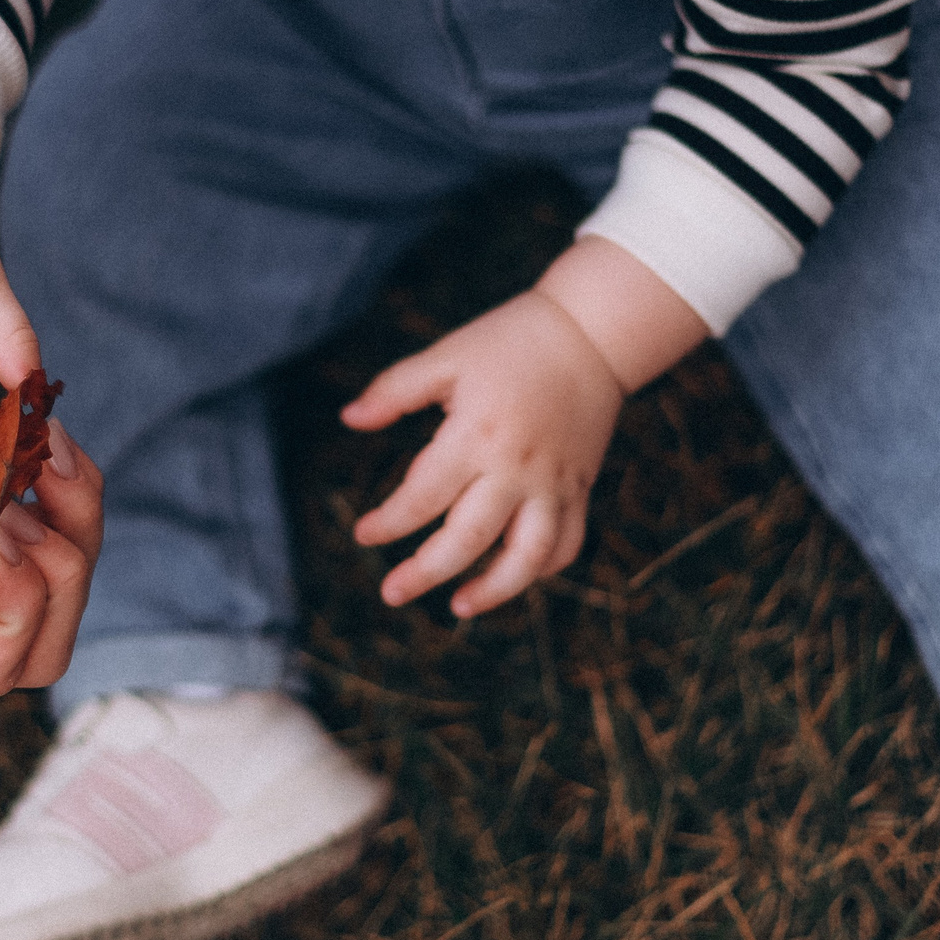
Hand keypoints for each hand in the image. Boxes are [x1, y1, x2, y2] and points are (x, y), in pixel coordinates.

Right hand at [0, 262, 101, 695]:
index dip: (14, 609)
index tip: (0, 527)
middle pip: (34, 643)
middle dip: (61, 572)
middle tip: (41, 486)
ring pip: (50, 585)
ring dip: (71, 523)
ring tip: (51, 451)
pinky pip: (38, 527)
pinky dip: (57, 490)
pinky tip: (46, 441)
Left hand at [341, 236, 706, 617]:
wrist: (591, 332)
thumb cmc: (509, 341)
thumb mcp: (447, 357)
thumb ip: (394, 390)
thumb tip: (349, 419)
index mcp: (476, 436)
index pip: (422, 497)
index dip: (388, 522)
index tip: (363, 534)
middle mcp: (516, 470)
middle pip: (467, 540)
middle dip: (425, 573)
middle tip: (391, 592)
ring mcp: (553, 485)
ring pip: (527, 558)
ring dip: (494, 591)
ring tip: (458, 607)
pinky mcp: (579, 489)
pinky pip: (566, 544)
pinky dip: (541, 569)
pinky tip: (512, 578)